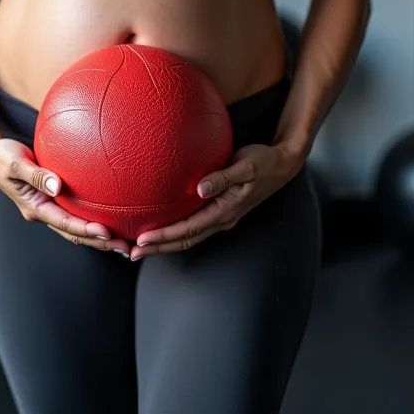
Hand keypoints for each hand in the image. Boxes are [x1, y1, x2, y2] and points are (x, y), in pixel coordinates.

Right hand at [0, 133, 131, 256]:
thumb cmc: (2, 156)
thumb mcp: (15, 163)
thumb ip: (37, 175)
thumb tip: (57, 186)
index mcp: (34, 207)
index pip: (64, 223)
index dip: (86, 230)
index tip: (107, 233)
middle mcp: (42, 211)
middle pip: (74, 233)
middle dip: (100, 242)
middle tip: (126, 248)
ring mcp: (47, 207)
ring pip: (76, 227)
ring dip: (99, 236)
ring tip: (124, 240)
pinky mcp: (51, 199)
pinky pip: (74, 213)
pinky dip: (91, 219)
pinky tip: (109, 217)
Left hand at [130, 142, 303, 260]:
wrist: (282, 164)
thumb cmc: (263, 162)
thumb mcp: (246, 166)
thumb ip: (223, 177)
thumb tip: (200, 189)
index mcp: (225, 211)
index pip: (188, 229)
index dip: (164, 236)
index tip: (142, 240)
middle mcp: (221, 219)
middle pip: (185, 239)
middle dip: (158, 247)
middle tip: (131, 252)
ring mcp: (221, 216)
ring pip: (188, 235)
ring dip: (165, 242)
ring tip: (141, 245)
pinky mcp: (220, 209)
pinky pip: (194, 225)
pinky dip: (176, 230)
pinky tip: (163, 225)